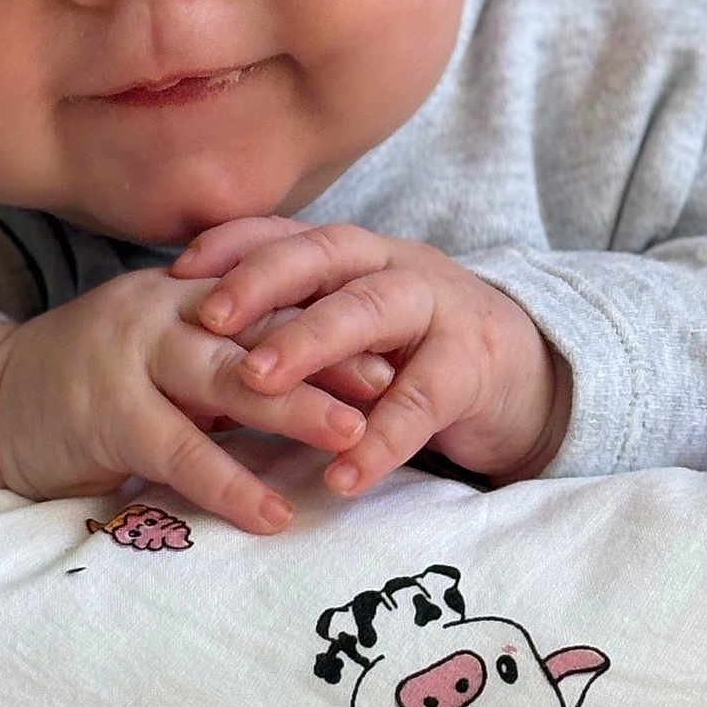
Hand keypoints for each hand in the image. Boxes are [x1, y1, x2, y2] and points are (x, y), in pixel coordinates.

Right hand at [0, 268, 394, 533]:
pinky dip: (229, 484)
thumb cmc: (95, 379)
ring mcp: (131, 359)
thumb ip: (225, 352)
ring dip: (294, 410)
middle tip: (394, 382)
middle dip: (329, 356)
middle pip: (259, 330)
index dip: (333, 323)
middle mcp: (162, 312)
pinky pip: (180, 451)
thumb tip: (319, 378)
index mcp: (185, 293)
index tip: (396, 349)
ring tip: (353, 438)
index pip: (270, 300)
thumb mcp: (164, 349)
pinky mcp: (107, 415)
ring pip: (226, 380)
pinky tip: (273, 514)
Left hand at [171, 218, 571, 494]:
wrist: (530, 371)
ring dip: (309, 342)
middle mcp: (394, 266)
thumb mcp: (355, 323)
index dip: (233, 245)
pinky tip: (342, 475)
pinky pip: (421, 401)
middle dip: (261, 282)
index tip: (176, 271)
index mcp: (357, 253)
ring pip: (368, 312)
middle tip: (206, 319)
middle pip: (323, 257)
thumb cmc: (417, 349)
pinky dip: (380, 441)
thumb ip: (297, 318)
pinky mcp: (473, 368)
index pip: (289, 232)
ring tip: (257, 383)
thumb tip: (196, 336)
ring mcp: (439, 310)